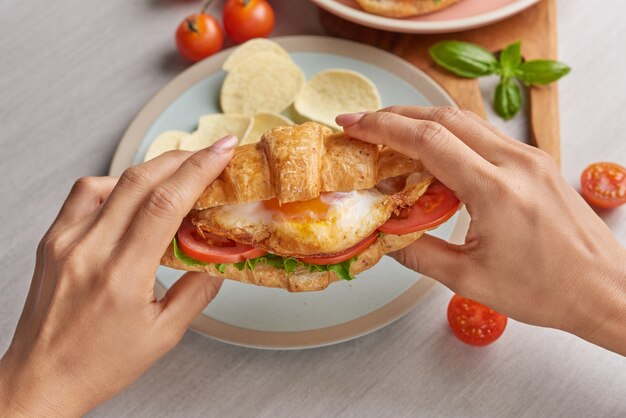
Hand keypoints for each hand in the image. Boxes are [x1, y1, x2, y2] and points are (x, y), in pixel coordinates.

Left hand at [0, 135, 237, 416]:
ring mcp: (65, 241)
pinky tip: (132, 194)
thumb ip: (197, 292)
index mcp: (121, 275)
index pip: (165, 203)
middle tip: (210, 154)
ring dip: (152, 169)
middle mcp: (89, 250)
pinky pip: (85, 194)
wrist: (40, 379)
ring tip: (177, 174)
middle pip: (140, 181)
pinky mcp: (52, 239)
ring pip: (111, 180)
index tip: (222, 151)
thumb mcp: (163, 335)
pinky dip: (116, 184)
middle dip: (183, 159)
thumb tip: (219, 260)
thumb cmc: (97, 364)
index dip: (199, 169)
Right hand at [337, 107, 625, 354]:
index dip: (383, 127)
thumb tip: (383, 238)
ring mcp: (529, 158)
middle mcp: (515, 162)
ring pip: (465, 121)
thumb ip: (419, 253)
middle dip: (396, 115)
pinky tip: (433, 153)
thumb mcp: (470, 279)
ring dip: (423, 121)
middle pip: (444, 117)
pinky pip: (484, 136)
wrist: (604, 289)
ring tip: (390, 135)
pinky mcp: (536, 162)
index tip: (352, 124)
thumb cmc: (545, 290)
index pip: (428, 140)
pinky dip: (449, 135)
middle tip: (363, 125)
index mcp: (496, 190)